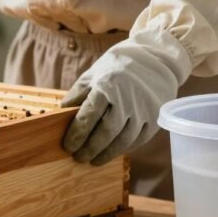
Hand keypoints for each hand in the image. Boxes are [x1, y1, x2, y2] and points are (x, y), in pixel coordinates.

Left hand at [61, 28, 191, 165]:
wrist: (155, 56)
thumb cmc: (117, 66)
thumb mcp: (93, 74)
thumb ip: (77, 95)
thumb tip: (60, 117)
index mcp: (107, 84)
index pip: (88, 116)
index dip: (76, 135)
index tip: (68, 147)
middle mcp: (127, 97)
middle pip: (106, 132)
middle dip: (90, 148)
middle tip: (80, 157)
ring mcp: (144, 108)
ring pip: (123, 140)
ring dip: (107, 154)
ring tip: (94, 160)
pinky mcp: (156, 117)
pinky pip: (139, 139)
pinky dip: (124, 148)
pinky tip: (114, 151)